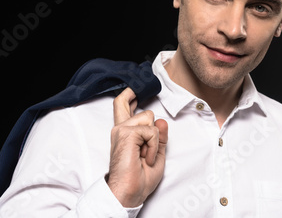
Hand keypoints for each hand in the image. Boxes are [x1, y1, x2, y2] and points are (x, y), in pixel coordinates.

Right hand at [107, 87, 167, 207]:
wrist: (130, 192)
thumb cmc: (140, 178)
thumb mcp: (156, 153)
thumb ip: (159, 136)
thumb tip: (161, 121)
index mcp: (124, 132)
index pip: (122, 105)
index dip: (128, 94)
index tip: (134, 89)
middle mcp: (120, 128)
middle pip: (132, 105)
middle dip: (146, 118)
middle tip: (144, 147)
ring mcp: (121, 129)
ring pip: (149, 118)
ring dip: (154, 139)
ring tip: (146, 155)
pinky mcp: (126, 133)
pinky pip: (152, 131)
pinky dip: (154, 146)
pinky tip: (145, 157)